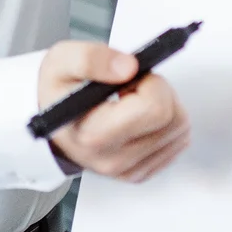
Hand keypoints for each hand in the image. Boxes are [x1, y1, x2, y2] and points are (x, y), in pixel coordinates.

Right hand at [37, 41, 188, 180]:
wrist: (51, 121)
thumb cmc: (58, 92)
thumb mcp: (61, 61)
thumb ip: (90, 58)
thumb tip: (130, 67)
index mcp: (94, 136)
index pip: (155, 109)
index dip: (150, 83)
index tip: (129, 77)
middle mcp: (113, 160)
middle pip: (174, 119)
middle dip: (160, 91)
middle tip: (132, 85)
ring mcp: (129, 171)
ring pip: (180, 130)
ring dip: (165, 105)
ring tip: (134, 99)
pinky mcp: (141, 173)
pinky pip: (177, 143)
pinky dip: (166, 123)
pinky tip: (140, 116)